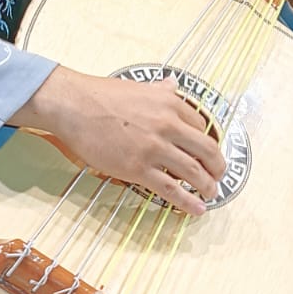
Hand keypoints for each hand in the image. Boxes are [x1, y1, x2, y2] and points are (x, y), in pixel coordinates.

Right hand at [10, 69, 226, 216]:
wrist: (74, 106)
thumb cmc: (100, 95)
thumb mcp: (138, 87)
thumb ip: (160, 90)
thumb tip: (172, 84)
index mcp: (170, 103)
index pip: (201, 127)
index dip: (206, 143)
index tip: (206, 153)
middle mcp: (167, 125)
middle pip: (206, 150)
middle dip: (217, 167)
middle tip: (218, 176)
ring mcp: (154, 148)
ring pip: (192, 172)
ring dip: (207, 186)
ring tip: (210, 194)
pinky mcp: (138, 168)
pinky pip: (170, 188)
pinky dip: (187, 201)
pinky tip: (196, 209)